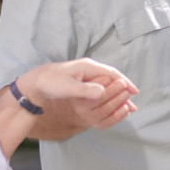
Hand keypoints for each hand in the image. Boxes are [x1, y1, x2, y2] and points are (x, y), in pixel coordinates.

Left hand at [19, 58, 138, 131]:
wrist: (35, 82)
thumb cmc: (50, 83)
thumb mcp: (67, 87)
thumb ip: (85, 90)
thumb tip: (103, 92)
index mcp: (88, 66)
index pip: (112, 73)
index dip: (124, 82)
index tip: (134, 92)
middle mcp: (89, 68)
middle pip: (112, 77)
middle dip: (124, 88)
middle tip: (134, 101)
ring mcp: (85, 73)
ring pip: (106, 82)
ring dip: (117, 91)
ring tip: (126, 102)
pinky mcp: (81, 80)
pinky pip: (100, 85)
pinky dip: (108, 92)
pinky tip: (110, 100)